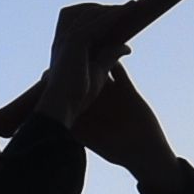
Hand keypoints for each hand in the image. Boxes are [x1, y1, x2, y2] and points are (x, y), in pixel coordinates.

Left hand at [60, 40, 173, 175]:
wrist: (146, 152)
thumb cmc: (119, 152)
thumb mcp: (93, 140)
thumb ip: (76, 132)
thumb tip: (52, 128)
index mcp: (86, 112)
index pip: (70, 94)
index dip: (59, 83)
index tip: (48, 73)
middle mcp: (96, 101)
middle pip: (82, 78)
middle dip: (74, 65)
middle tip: (64, 49)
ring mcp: (111, 94)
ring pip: (100, 70)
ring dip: (95, 57)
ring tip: (87, 41)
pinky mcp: (128, 90)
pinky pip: (119, 71)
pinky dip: (117, 58)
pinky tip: (111, 46)